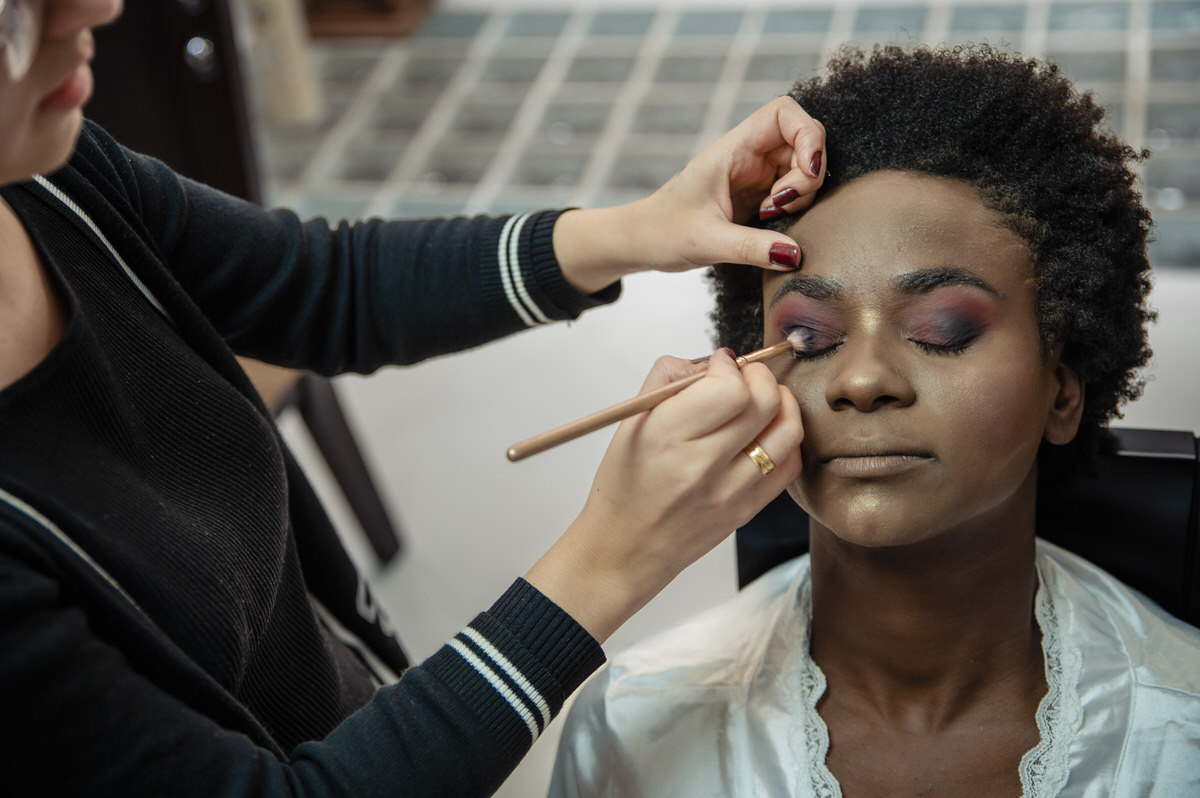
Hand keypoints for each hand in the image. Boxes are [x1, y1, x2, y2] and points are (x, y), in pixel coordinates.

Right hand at [523, 349, 802, 642]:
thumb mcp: (630, 423)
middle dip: (759, 376)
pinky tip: (766, 432)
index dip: (730, 366)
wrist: (624, 550)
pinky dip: (786, 439)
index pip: (728, 388)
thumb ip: (667, 379)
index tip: (719, 365)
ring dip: (782, 403)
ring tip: (763, 399)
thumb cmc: (624, 486)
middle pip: (764, 403)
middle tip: (743, 376)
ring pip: (787, 431)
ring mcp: (730, 492)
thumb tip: (709, 362)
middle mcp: (702, 466)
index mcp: (666, 437)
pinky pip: (789, 465)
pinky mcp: (747, 510)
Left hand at [554, 96, 825, 292]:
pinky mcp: (758, 195)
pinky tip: (768, 223)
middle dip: (807, 173)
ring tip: (768, 216)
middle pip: (803, 141)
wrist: (641, 242)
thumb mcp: (707, 242)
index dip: (807, 133)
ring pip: (802, 168)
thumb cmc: (663, 232)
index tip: (807, 171)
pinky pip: (792, 191)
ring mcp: (755, 174)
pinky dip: (793, 207)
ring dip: (801, 193)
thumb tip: (795, 255)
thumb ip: (752, 248)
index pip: (783, 113)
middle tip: (780, 205)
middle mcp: (747, 155)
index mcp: (732, 150)